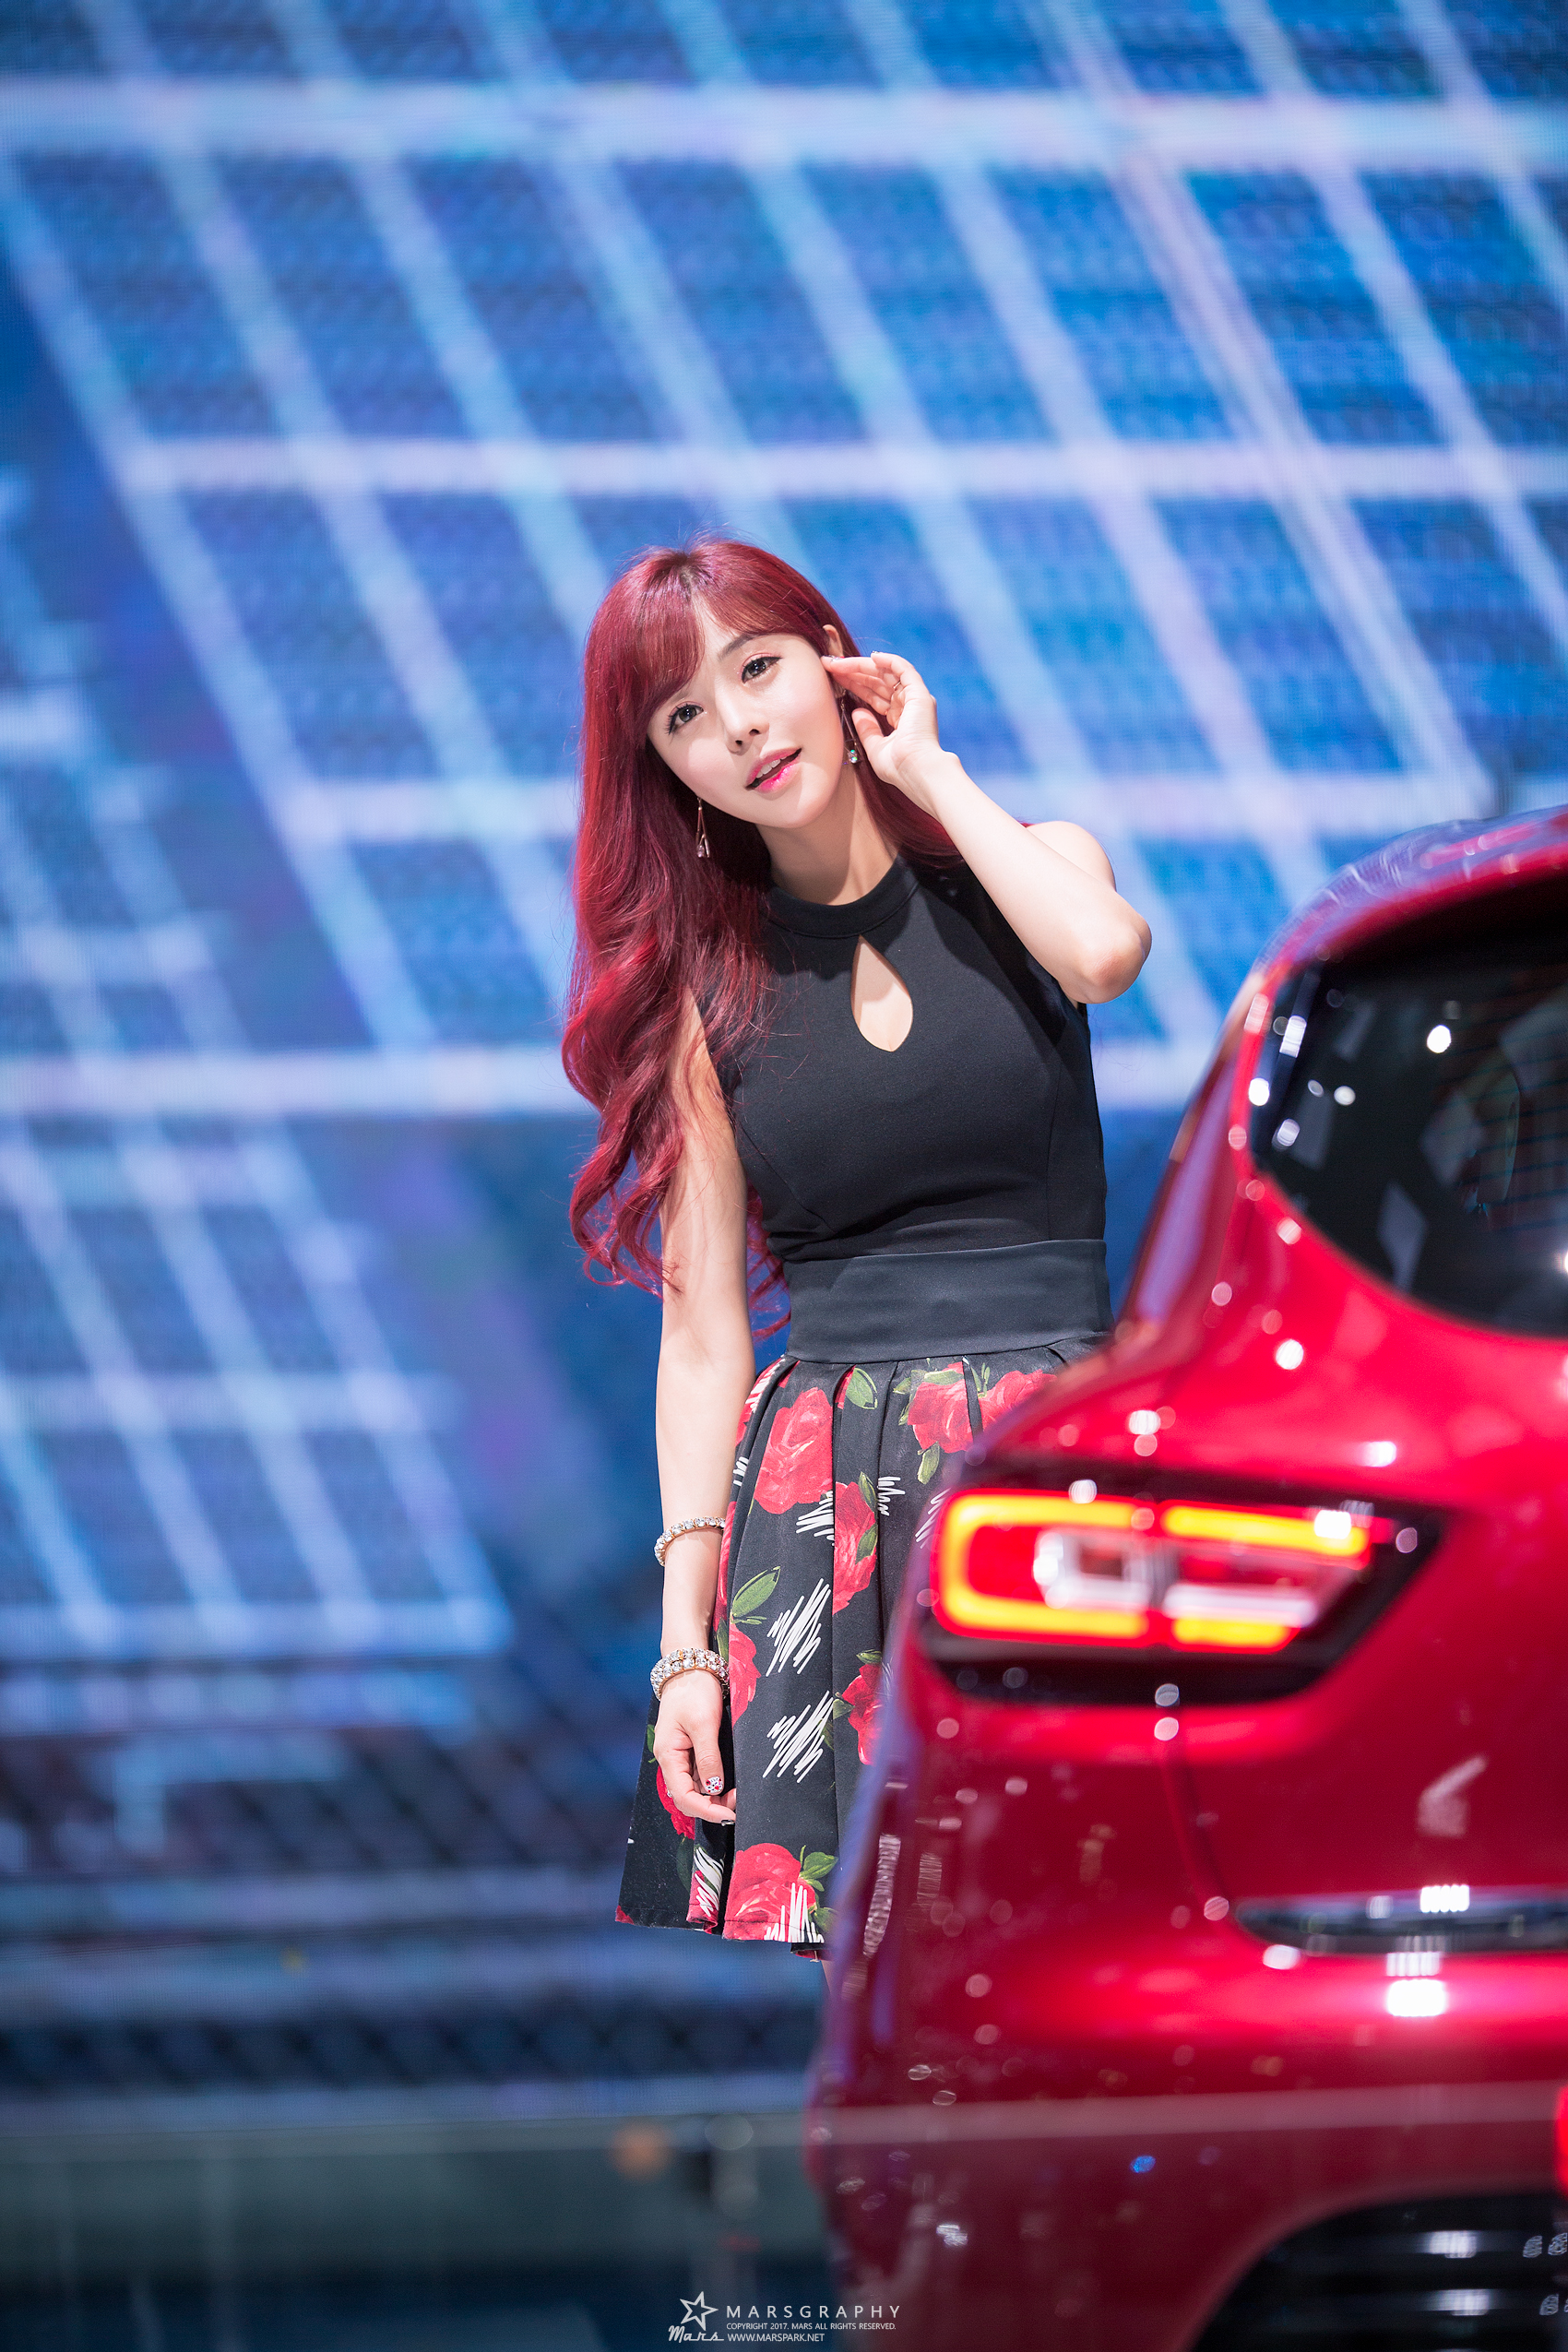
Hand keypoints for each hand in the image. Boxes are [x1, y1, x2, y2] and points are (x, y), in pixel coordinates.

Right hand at [653, 1668, 735, 1825]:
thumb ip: (708, 1757)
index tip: (729, 1814)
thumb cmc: (694, 1691)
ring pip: (696, 1788)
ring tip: (738, 1794)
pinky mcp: (691, 1749)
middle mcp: (672, 1760)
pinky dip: (715, 1782)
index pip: (683, 1795)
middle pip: (688, 1796)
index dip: (705, 1810)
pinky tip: (730, 1782)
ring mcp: (681, 1755)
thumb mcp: (703, 1723)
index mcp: (669, 1755)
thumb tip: (714, 1788)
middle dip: (712, 1806)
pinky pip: (701, 1775)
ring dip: (715, 1796)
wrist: (691, 1666)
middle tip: (738, 1804)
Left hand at [822, 651, 959, 815]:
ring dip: (861, 666)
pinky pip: (903, 669)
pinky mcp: (919, 694)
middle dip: (852, 672)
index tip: (833, 677)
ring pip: (885, 674)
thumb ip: (867, 729)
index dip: (854, 685)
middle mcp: (908, 706)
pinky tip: (871, 657)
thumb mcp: (875, 748)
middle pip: (876, 682)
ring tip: (837, 662)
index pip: (874, 695)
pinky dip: (888, 660)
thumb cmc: (898, 767)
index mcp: (899, 719)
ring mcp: (915, 699)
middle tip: (829, 665)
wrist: (916, 771)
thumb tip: (857, 711)